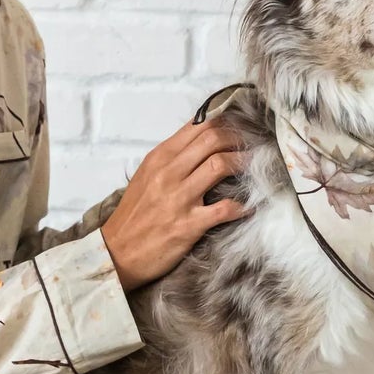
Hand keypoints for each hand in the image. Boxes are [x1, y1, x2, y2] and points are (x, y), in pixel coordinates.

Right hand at [99, 116, 251, 292]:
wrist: (116, 253)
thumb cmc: (134, 215)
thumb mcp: (147, 176)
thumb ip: (172, 157)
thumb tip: (202, 140)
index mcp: (159, 157)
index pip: (198, 125)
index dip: (226, 121)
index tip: (242, 126)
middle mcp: (168, 173)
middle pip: (213, 138)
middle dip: (239, 138)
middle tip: (255, 145)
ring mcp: (178, 198)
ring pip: (220, 164)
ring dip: (245, 163)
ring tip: (257, 167)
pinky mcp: (188, 224)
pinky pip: (224, 209)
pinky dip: (243, 205)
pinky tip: (250, 205)